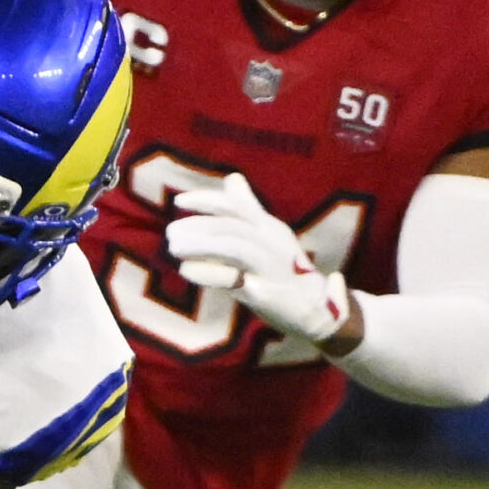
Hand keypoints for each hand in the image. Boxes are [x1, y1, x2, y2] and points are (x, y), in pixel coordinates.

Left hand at [165, 172, 350, 342]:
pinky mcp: (266, 293)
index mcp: (270, 227)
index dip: (206, 200)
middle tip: (170, 234)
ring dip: (202, 245)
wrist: (318, 309)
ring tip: (174, 248)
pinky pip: (234, 280)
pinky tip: (186, 270)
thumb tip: (232, 178)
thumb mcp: (268, 235)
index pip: (236, 206)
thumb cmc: (285, 270)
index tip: (177, 201)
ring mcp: (271, 268)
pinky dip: (208, 273)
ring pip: (235, 248)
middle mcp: (273, 243)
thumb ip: (248, 208)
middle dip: (199, 226)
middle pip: (233, 226)